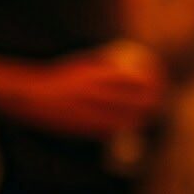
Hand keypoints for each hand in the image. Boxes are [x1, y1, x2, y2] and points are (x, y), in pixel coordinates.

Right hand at [31, 46, 164, 136]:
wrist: (33, 96)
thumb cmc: (59, 77)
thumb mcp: (82, 65)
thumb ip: (101, 65)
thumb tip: (123, 64)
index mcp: (94, 74)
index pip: (128, 78)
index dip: (146, 81)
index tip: (157, 79)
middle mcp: (93, 93)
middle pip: (128, 99)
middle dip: (147, 100)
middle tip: (159, 99)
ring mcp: (87, 112)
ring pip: (120, 116)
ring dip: (138, 116)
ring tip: (150, 114)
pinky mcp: (82, 127)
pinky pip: (107, 129)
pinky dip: (121, 127)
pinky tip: (130, 126)